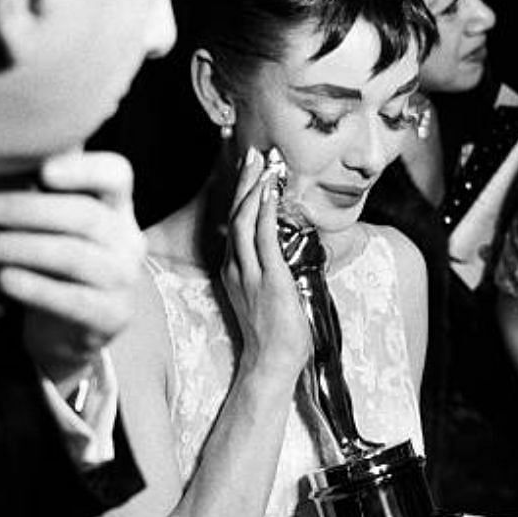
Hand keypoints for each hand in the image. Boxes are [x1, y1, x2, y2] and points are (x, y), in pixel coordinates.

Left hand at [0, 150, 144, 390]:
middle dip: (30, 210)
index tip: (44, 170)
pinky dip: (34, 287)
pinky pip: (73, 300)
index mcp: (116, 205)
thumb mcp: (53, 224)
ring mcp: (125, 279)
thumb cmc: (53, 263)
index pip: (117, 173)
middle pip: (86, 215)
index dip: (83, 168)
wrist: (67, 329)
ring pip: (74, 256)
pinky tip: (3, 279)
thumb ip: (40, 189)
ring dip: (23, 248)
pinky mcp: (113, 316)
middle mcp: (128, 238)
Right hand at [221, 147, 309, 381]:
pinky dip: (266, 212)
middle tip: (253, 154)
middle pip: (235, 215)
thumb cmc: (273, 334)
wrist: (270, 362)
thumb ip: (268, 273)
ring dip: (254, 190)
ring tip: (262, 165)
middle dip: (244, 182)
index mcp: (233, 271)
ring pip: (244, 222)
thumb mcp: (264, 297)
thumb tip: (284, 255)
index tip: (249, 170)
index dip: (241, 194)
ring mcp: (249, 274)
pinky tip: (272, 192)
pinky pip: (263, 239)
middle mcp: (236, 268)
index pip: (234, 224)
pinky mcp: (268, 280)